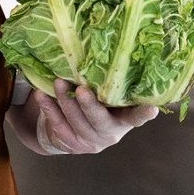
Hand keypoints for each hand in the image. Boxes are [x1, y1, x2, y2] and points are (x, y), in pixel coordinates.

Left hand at [34, 78, 157, 155]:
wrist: (76, 131)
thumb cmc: (99, 105)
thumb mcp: (108, 97)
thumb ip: (111, 85)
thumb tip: (111, 50)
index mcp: (125, 120)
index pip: (136, 117)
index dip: (143, 113)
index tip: (151, 108)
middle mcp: (110, 133)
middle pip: (99, 120)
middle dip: (89, 106)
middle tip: (81, 89)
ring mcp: (90, 141)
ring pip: (76, 122)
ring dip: (65, 102)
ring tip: (58, 83)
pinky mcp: (71, 145)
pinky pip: (58, 126)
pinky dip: (49, 110)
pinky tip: (41, 96)